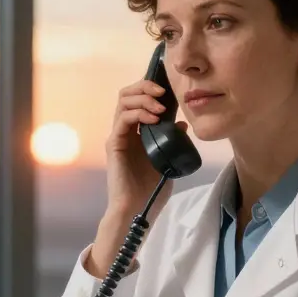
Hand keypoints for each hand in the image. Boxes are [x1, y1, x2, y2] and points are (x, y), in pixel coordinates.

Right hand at [85, 80, 184, 276]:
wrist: (138, 209)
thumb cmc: (151, 189)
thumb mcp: (168, 159)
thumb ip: (173, 141)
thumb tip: (183, 124)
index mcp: (137, 132)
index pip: (138, 99)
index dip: (150, 88)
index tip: (169, 88)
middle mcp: (125, 130)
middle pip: (127, 94)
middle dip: (145, 87)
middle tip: (163, 92)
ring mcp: (118, 136)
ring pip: (123, 102)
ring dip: (143, 98)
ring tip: (161, 107)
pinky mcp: (114, 144)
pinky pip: (123, 120)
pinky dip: (139, 114)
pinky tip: (154, 119)